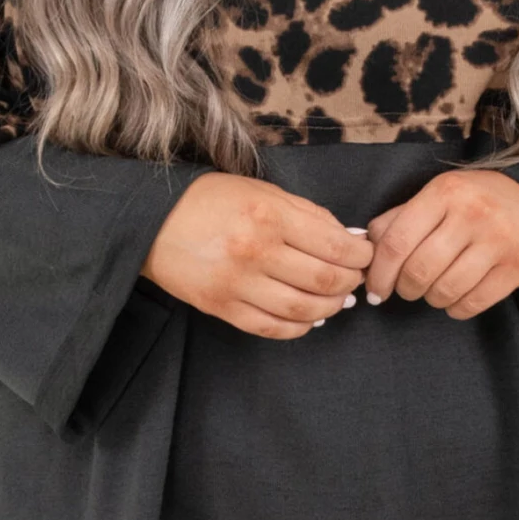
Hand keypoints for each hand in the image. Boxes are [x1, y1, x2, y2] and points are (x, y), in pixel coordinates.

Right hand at [140, 173, 373, 338]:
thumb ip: (308, 214)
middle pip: (324, 281)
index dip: (360, 256)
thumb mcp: (262, 191)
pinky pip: (272, 328)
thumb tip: (349, 238)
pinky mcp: (222, 308)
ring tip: (337, 300)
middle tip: (355, 279)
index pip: (335, 246)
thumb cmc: (211, 200)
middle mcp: (256, 252)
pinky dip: (299, 328)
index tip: (365, 255)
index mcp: (270, 216)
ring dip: (330, 308)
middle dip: (350, 282)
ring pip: (303, 310)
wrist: (153, 221)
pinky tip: (310, 318)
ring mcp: (238, 284)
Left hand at [361, 172, 518, 318]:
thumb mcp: (442, 193)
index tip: (375, 289)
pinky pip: (472, 303)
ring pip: (444, 290)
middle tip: (407, 289)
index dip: (379, 273)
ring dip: (431, 299)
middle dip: (404, 289)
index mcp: (445, 192)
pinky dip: (456, 309)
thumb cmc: (482, 199)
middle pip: (418, 270)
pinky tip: (455, 298)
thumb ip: (402, 216)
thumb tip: (366, 246)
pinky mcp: (516, 268)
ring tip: (434, 290)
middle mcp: (471, 215)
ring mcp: (497, 243)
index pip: (398, 241)